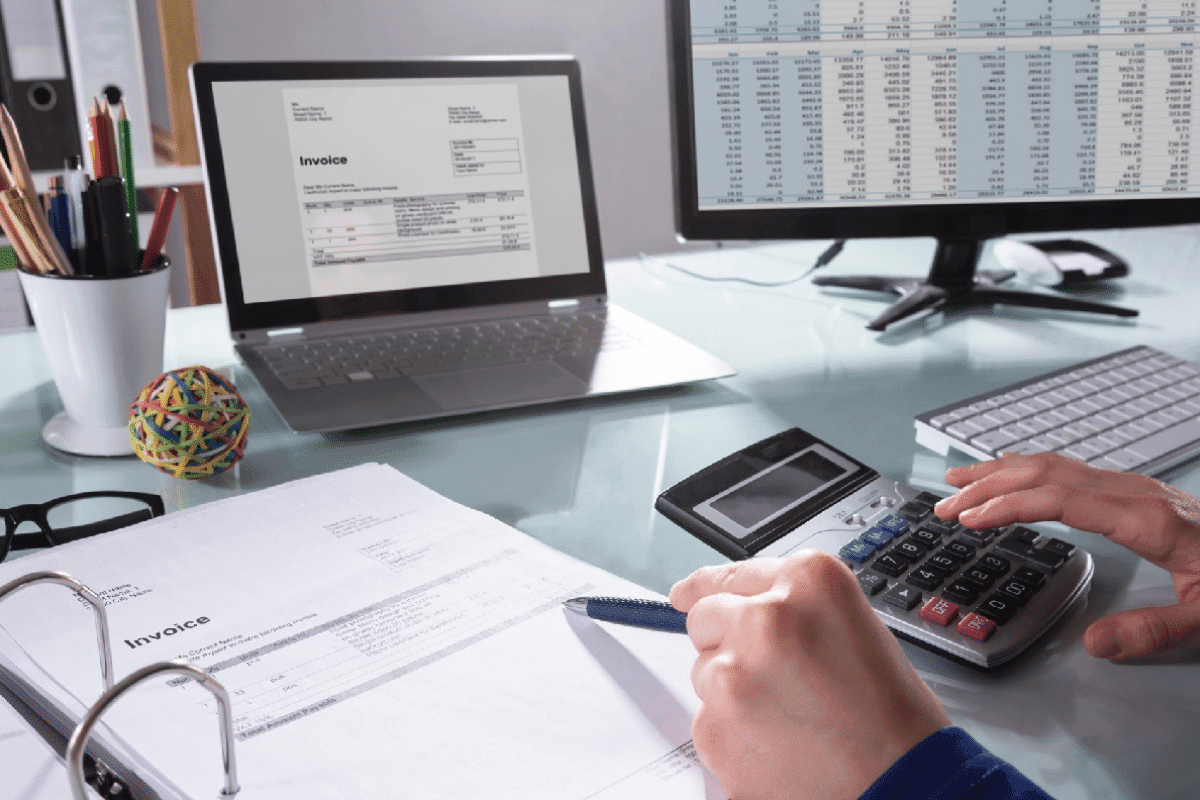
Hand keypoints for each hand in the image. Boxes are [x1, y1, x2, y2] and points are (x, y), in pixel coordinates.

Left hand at [669, 552, 948, 799]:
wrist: (904, 788)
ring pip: (704, 672)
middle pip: (705, 618)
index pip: (731, 574)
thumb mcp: (855, 629)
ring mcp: (734, 672)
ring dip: (732, 690)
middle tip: (772, 679)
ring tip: (790, 718)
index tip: (687, 593)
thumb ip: (796, 609)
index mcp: (808, 582)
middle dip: (726, 643)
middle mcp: (766, 618)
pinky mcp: (715, 726)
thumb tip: (739, 606)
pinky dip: (733, 735)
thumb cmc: (894, 719)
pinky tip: (778, 746)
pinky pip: (706, 720)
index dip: (707, 588)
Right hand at [935, 451, 1199, 659]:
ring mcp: (1132, 486)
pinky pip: (1068, 468)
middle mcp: (1133, 492)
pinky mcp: (1132, 491)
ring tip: (958, 481)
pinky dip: (1027, 468)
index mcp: (1144, 518)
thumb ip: (1153, 629)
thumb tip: (1095, 642)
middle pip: (1046, 474)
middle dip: (989, 486)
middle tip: (943, 504)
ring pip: (1054, 464)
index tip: (968, 518)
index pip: (1058, 499)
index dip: (1007, 505)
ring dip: (1001, 471)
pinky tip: (1011, 474)